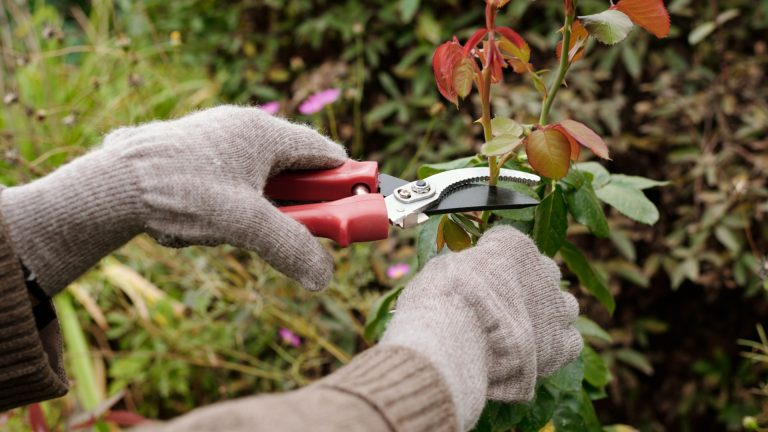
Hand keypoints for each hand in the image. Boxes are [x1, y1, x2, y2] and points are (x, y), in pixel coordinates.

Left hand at [0, 106, 346, 294]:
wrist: (108, 189)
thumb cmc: (179, 194)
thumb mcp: (244, 225)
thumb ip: (291, 248)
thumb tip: (323, 277)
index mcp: (262, 131)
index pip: (325, 154)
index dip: (344, 183)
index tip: (352, 210)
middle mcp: (240, 126)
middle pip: (293, 167)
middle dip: (297, 204)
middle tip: (296, 230)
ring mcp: (213, 137)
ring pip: (259, 178)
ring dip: (260, 209)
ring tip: (234, 229)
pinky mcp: (189, 153)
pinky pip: (228, 180)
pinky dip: (230, 204)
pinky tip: (205, 223)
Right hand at [382, 226, 581, 430]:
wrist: (457, 339)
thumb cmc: (443, 299)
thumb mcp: (444, 267)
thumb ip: (465, 267)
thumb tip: (464, 275)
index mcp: (514, 244)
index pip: (510, 242)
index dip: (492, 260)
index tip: (478, 274)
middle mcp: (543, 270)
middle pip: (544, 271)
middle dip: (527, 285)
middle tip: (503, 305)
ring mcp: (557, 306)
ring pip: (564, 305)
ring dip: (548, 314)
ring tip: (523, 331)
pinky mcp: (562, 343)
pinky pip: (571, 340)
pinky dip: (557, 344)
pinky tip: (536, 351)